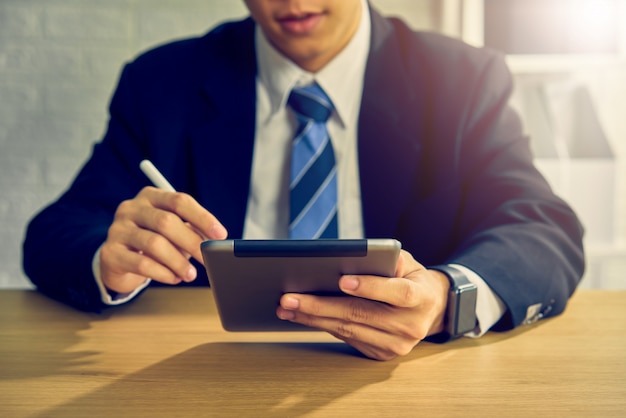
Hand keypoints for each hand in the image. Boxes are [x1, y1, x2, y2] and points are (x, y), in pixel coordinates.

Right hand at [99, 186, 227, 292]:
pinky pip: (141, 264)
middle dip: (192, 242)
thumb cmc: (152, 241)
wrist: (117, 260)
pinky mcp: (110, 253)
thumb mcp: (172, 232)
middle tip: (208, 259)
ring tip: (190, 274)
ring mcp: (117, 229)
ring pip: (154, 244)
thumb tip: (214, 242)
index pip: (179, 201)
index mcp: (150, 196)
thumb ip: (191, 231)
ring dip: (178, 262)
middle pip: (166, 222)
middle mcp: (131, 208)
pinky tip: (173, 278)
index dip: (202, 217)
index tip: (220, 235)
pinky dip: (163, 273)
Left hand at [277, 250, 449, 360]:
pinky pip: (346, 338)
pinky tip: (302, 317)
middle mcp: (410, 326)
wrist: (430, 311)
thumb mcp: (408, 263)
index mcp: (421, 298)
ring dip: (313, 318)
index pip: (397, 293)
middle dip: (321, 305)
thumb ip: (388, 259)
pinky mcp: (381, 354)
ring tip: (287, 307)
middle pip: (361, 315)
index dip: (370, 287)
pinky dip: (321, 326)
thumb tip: (356, 256)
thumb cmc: (412, 279)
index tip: (341, 280)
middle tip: (290, 297)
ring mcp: (395, 345)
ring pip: (348, 330)